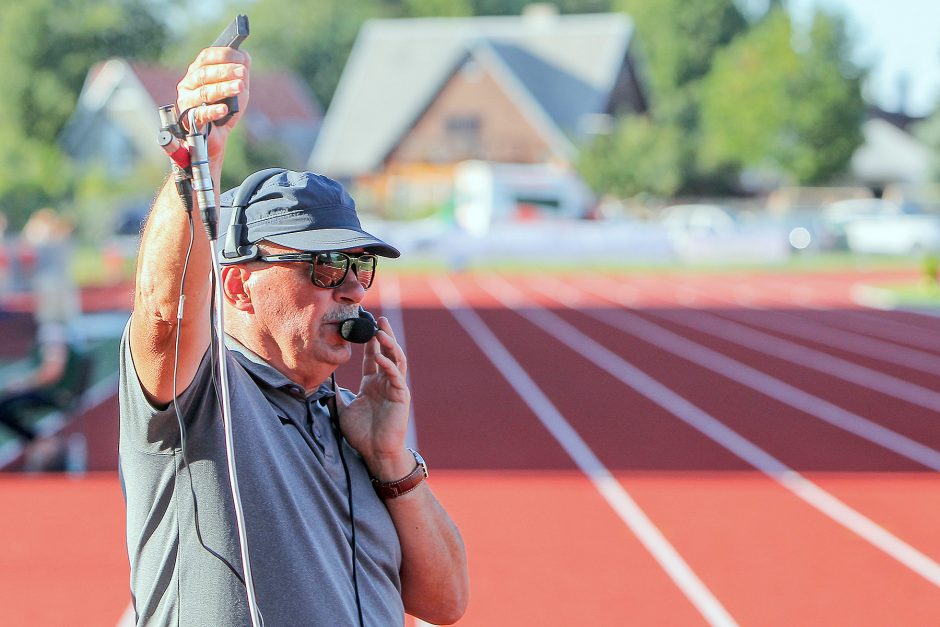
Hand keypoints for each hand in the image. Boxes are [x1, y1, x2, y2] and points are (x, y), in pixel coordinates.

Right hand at [176, 47, 250, 165]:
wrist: (217, 138)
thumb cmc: (225, 109)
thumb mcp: (237, 89)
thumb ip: (241, 73)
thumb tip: (245, 55)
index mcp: (198, 71)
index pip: (206, 57)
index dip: (224, 55)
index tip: (241, 59)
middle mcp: (189, 84)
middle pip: (205, 73)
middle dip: (225, 71)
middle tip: (243, 72)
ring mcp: (186, 101)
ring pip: (204, 92)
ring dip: (223, 88)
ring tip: (239, 87)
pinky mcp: (188, 119)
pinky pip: (200, 113)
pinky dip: (213, 110)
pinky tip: (225, 109)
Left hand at [336, 317, 413, 479]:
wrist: (375, 453)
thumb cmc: (362, 435)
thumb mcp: (343, 410)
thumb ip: (337, 396)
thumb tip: (324, 385)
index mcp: (373, 384)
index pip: (373, 357)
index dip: (370, 342)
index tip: (363, 326)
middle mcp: (386, 382)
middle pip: (388, 353)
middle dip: (384, 335)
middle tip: (379, 319)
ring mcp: (395, 388)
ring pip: (396, 360)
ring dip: (390, 345)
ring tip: (382, 331)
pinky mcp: (401, 396)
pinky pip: (396, 376)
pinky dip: (389, 365)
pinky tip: (381, 356)